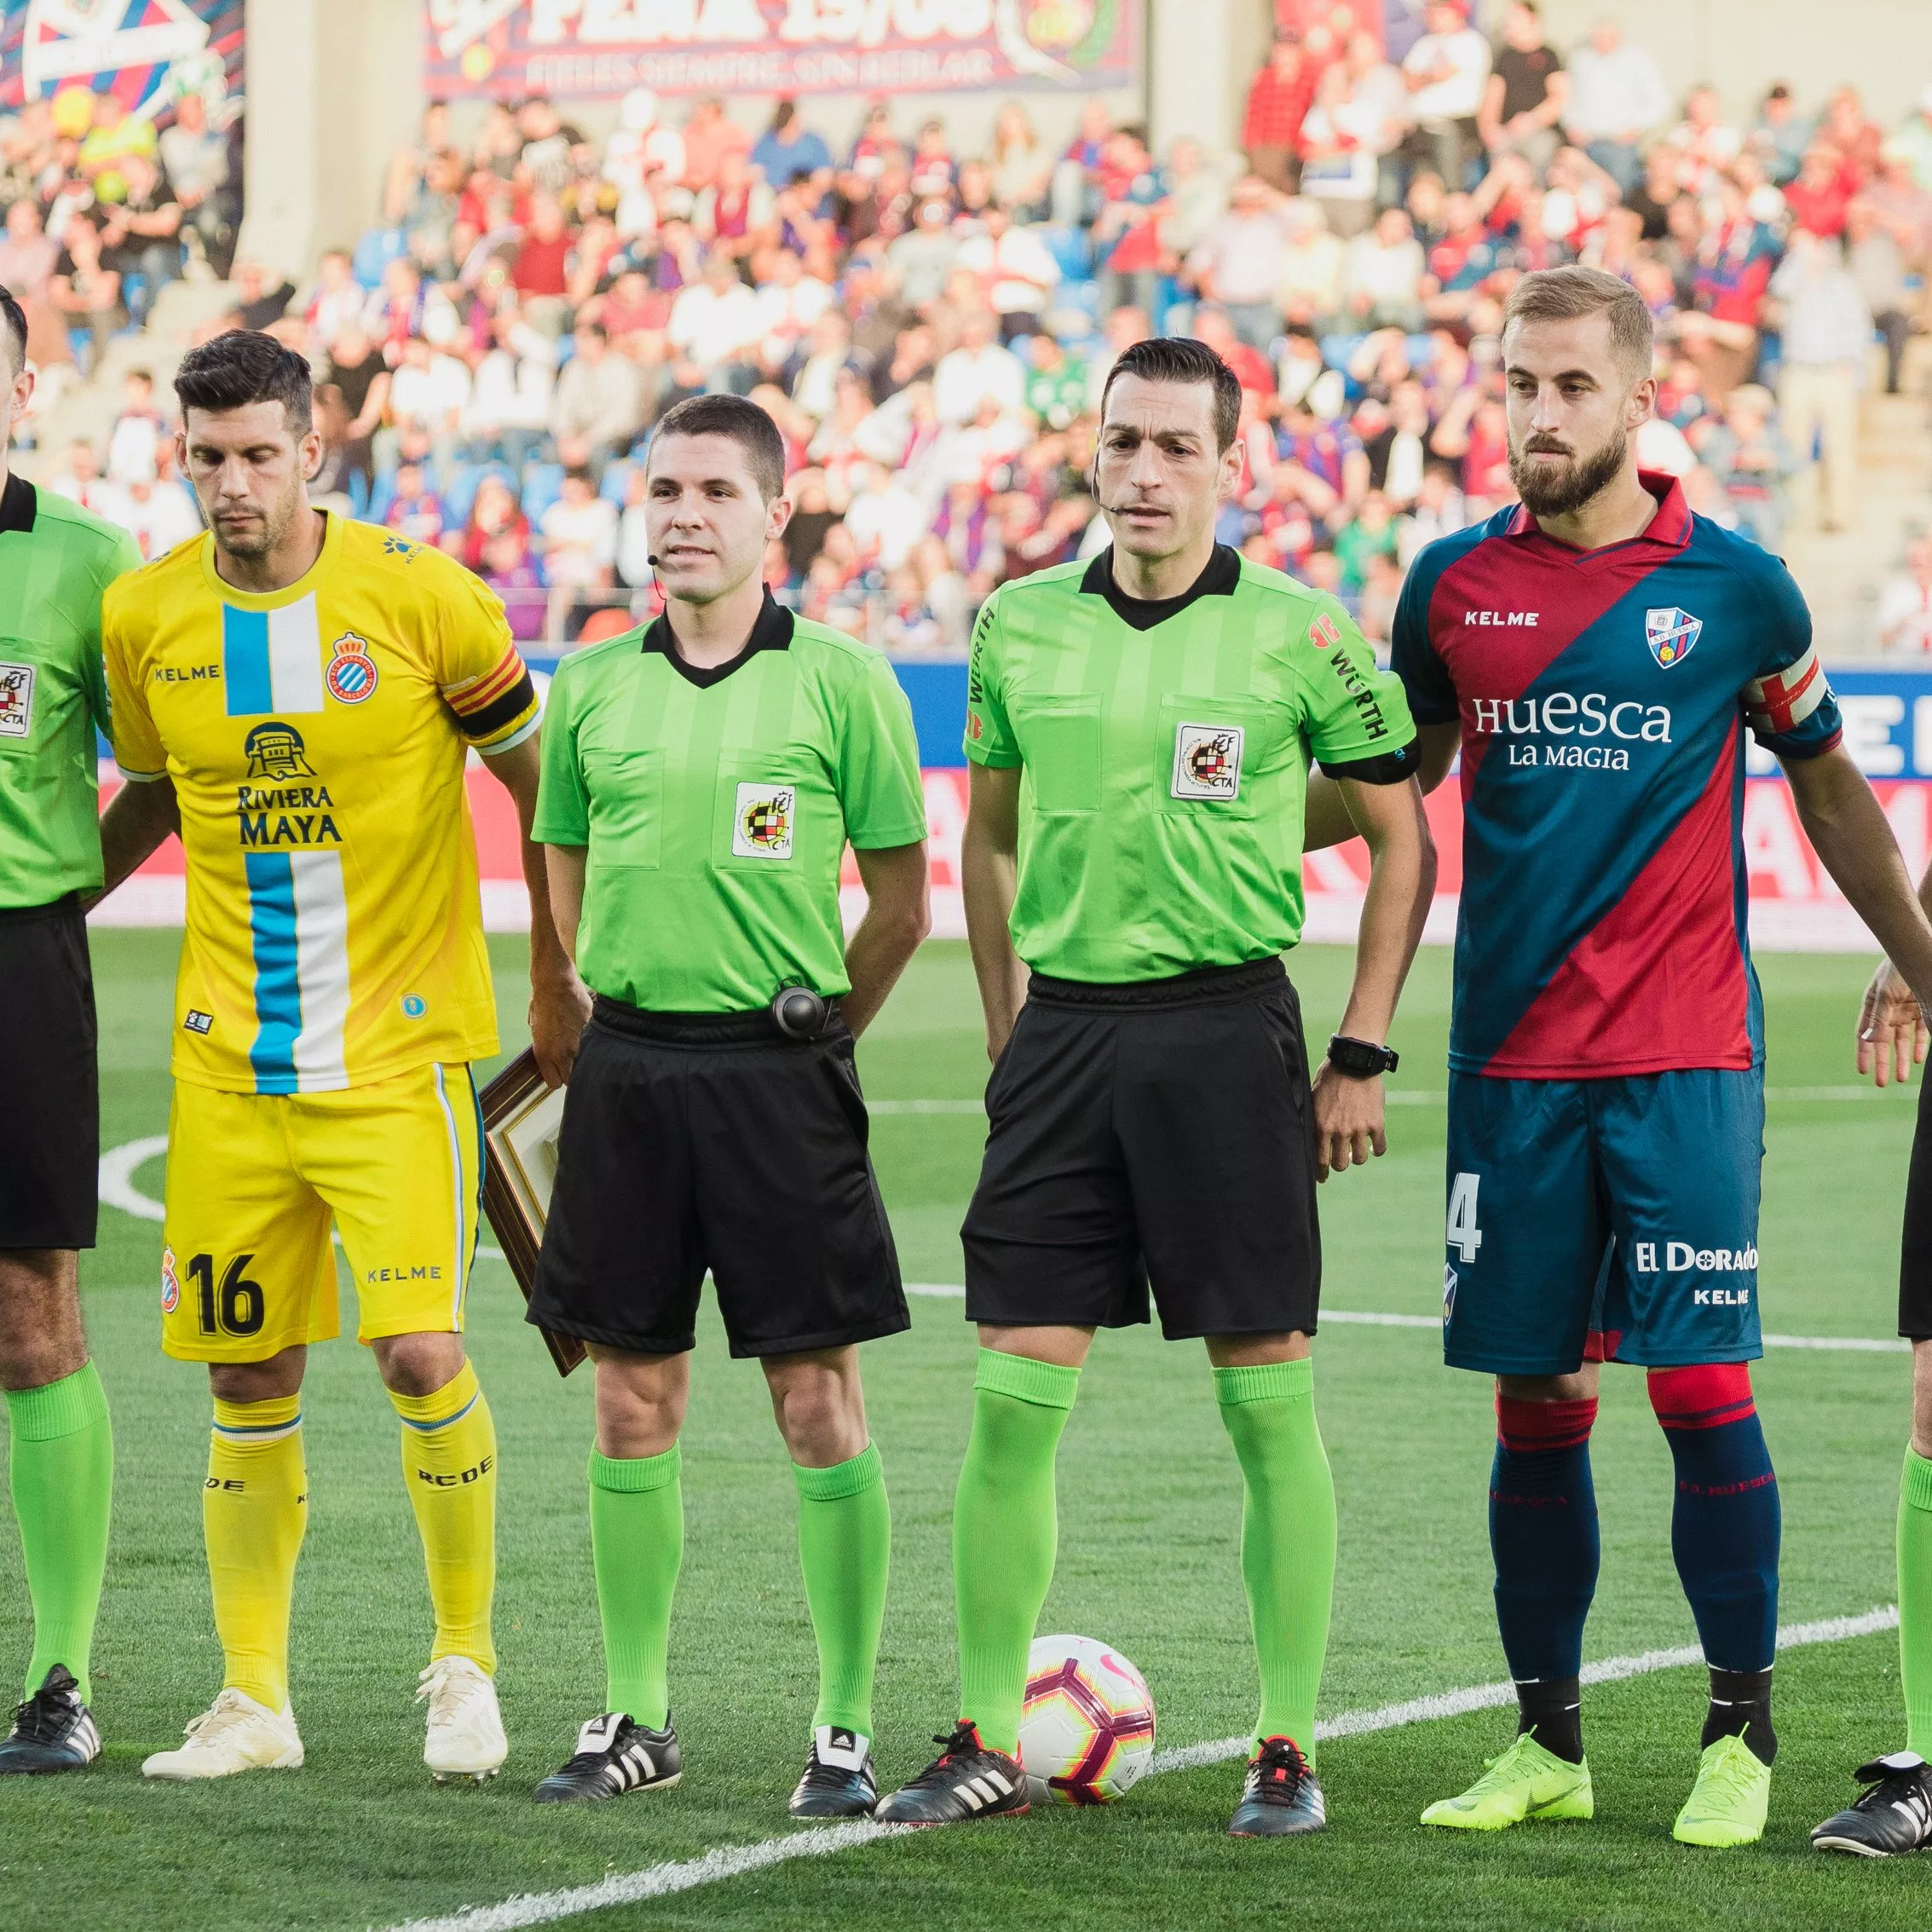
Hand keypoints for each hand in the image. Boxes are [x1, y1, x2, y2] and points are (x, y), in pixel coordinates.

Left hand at [529, 970, 591, 1087]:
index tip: (560, 1070)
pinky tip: (590, 1034)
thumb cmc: (542, 1002)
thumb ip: (545, 1048)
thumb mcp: (536, 1030)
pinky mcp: (592, 1032)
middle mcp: (562, 1053)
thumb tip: (552, 1057)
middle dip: (572, 1072)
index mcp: (544, 1054)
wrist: (556, 983)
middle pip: (572, 1079)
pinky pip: (595, 1046)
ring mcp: (579, 1044)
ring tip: (582, 1048)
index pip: (555, 1083)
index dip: (558, 1077)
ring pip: (585, 1065)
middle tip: (572, 1060)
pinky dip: (594, 1042)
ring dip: (584, 1060)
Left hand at [1310, 1062, 1387, 1180]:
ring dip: (1358, 1157)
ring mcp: (1359, 1129)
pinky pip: (1379, 1148)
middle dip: (1340, 1163)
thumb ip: (1313, 1118)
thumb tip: (1306, 1135)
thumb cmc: (1330, 1077)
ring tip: (1357, 1150)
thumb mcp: (1313, 1098)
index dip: (1320, 1172)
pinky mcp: (1376, 1124)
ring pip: (1359, 1160)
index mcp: (1321, 1126)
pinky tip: (1373, 1146)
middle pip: (1339, 1165)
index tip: (1322, 1177)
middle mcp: (1339, 1131)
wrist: (1354, 1062)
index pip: (1319, 1160)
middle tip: (1342, 1158)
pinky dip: (1377, 1149)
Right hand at [1857, 960, 1927, 1086]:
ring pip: (1903, 1041)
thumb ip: (1878, 1019)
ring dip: (1902, 1059)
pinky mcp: (1923, 1011)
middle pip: (1884, 1043)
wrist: (1919, 954)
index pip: (1865, 1035)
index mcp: (1872, 1007)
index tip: (1863, 1071)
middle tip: (1883, 1083)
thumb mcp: (1885, 995)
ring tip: (1901, 1077)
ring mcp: (1906, 1012)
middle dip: (1884, 1062)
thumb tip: (1868, 1041)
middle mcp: (1887, 1012)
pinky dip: (1919, 1046)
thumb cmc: (1897, 970)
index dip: (1863, 1053)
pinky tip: (1916, 1059)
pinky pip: (1921, 1033)